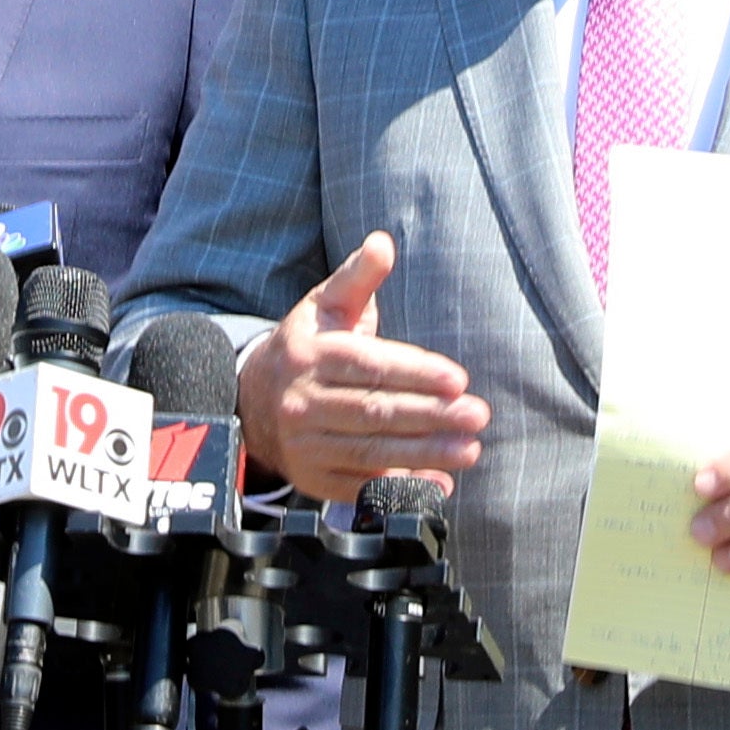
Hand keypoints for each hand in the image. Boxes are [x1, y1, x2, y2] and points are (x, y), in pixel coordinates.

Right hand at [244, 232, 488, 502]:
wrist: (252, 402)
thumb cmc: (307, 347)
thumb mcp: (324, 306)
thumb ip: (358, 277)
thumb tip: (383, 243)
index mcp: (311, 356)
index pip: (370, 367)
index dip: (415, 373)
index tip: (459, 380)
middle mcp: (304, 401)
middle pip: (375, 411)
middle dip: (431, 416)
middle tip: (478, 415)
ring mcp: (306, 445)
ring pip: (371, 451)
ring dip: (425, 454)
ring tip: (470, 449)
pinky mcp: (313, 478)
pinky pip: (360, 486)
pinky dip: (400, 486)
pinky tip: (438, 484)